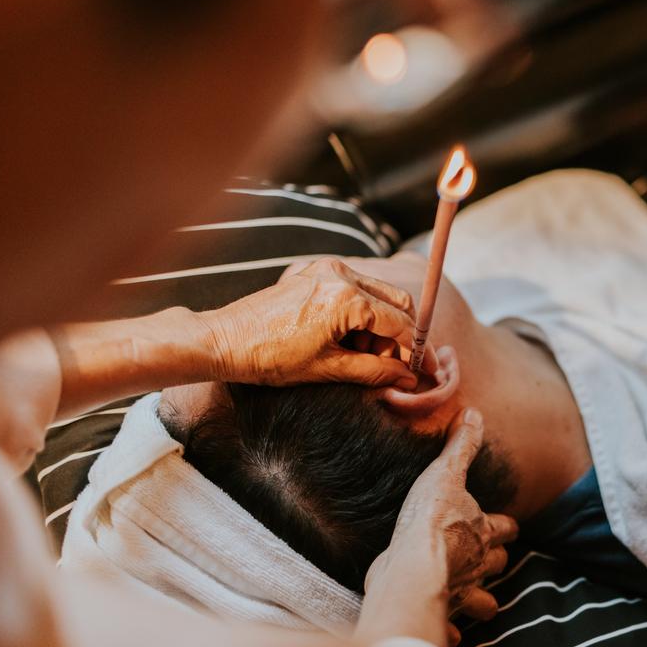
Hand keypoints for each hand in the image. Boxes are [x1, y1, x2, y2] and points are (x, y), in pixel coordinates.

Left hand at [198, 258, 436, 389]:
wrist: (222, 341)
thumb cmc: (269, 358)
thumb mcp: (328, 369)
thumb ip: (375, 370)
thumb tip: (407, 377)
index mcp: (347, 299)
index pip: (401, 323)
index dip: (416, 350)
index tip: (424, 369)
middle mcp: (341, 275)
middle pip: (397, 302)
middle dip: (401, 335)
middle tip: (394, 364)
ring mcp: (328, 269)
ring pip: (378, 295)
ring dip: (381, 325)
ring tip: (363, 356)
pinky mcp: (315, 271)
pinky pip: (355, 288)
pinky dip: (361, 313)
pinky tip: (346, 339)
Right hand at [355, 409, 517, 646]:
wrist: (410, 568)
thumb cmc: (430, 520)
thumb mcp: (445, 473)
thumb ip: (461, 446)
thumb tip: (474, 412)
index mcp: (483, 531)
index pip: (505, 527)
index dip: (505, 525)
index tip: (504, 525)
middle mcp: (478, 563)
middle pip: (498, 563)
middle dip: (496, 560)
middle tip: (487, 556)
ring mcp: (462, 589)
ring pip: (486, 601)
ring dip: (483, 598)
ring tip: (475, 594)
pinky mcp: (441, 608)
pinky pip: (454, 624)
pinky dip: (454, 626)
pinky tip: (451, 625)